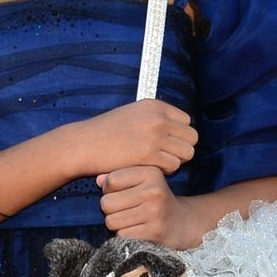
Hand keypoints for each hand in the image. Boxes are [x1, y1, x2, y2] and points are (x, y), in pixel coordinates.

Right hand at [75, 99, 197, 176]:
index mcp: (155, 106)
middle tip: (164, 157)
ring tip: (157, 163)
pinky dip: (164, 171)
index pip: (187, 122)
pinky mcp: (148, 154)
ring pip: (186, 153)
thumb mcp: (133, 114)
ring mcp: (154, 136)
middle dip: (181, 149)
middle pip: (192, 138)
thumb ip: (155, 118)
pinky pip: (173, 166)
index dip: (178, 136)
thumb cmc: (106, 133)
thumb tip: (177, 130)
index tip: (165, 144)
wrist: (84, 144)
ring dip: (175, 161)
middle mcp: (158, 118)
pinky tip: (149, 168)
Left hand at [95, 165, 198, 247]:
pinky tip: (137, 230)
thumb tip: (99, 181)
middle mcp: (154, 191)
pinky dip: (124, 236)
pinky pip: (121, 236)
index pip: (111, 181)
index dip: (109, 190)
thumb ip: (118, 177)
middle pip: (107, 203)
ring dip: (116, 224)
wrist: (181, 223)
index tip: (122, 193)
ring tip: (131, 220)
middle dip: (110, 209)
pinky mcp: (154, 232)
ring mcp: (155, 212)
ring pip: (111, 221)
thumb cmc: (154, 199)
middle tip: (125, 210)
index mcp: (151, 173)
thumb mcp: (142, 181)